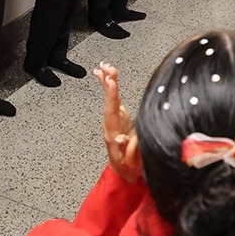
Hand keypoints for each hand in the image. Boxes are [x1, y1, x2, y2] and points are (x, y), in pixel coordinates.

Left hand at [93, 62, 141, 181]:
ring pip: (110, 96)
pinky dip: (110, 84)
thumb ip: (128, 152)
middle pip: (110, 100)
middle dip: (109, 83)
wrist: (124, 170)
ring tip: (106, 65)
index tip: (111, 82)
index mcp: (114, 132)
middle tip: (107, 68)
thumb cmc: (128, 167)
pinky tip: (107, 73)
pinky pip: (113, 97)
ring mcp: (115, 117)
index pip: (112, 110)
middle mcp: (112, 122)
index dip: (112, 96)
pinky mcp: (120, 115)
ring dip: (108, 80)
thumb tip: (122, 140)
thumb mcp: (129, 163)